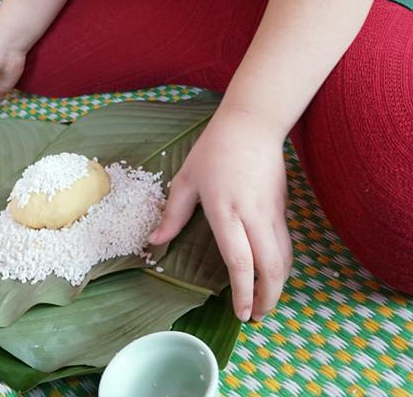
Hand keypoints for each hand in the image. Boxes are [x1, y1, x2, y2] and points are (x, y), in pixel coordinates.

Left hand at [149, 106, 292, 322]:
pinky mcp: (283, 207)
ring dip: (278, 285)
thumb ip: (173, 214)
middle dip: (268, 299)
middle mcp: (254, 216)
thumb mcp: (186, 179)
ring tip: (264, 301)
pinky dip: (281, 265)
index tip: (241, 313)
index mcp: (226, 210)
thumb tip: (154, 241)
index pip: (240, 261)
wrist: (252, 123)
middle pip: (271, 268)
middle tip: (256, 317)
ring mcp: (272, 212)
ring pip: (284, 258)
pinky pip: (286, 244)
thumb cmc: (214, 149)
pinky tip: (270, 273)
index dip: (243, 292)